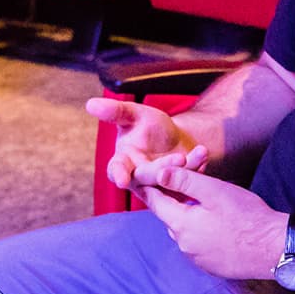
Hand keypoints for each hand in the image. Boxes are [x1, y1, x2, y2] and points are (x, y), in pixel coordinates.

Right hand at [84, 98, 210, 191]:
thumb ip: (116, 111)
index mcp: (123, 162)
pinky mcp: (179, 189)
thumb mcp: (134, 114)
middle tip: (178, 159)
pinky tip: (203, 153)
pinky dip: (197, 166)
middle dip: (162, 169)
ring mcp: (160, 186)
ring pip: (170, 181)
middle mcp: (139, 178)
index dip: (118, 174)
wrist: (175, 140)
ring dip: (185, 168)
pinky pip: (189, 181)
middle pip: (148, 177)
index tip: (121, 179)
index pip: (116, 170)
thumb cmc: (149, 127)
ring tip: (197, 153)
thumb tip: (91, 104)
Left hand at [134, 163, 286, 280]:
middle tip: (190, 183)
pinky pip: (200, 245)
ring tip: (209, 202)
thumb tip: (159, 174)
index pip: (156, 204)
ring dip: (192, 216)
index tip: (147, 178)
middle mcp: (185, 246)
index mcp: (181, 225)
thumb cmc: (247, 217)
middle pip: (172, 217)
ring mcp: (199, 259)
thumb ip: (184, 181)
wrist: (275, 248)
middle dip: (177, 199)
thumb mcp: (214, 190)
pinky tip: (221, 223)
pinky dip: (204, 232)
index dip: (151, 188)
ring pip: (186, 232)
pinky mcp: (213, 267)